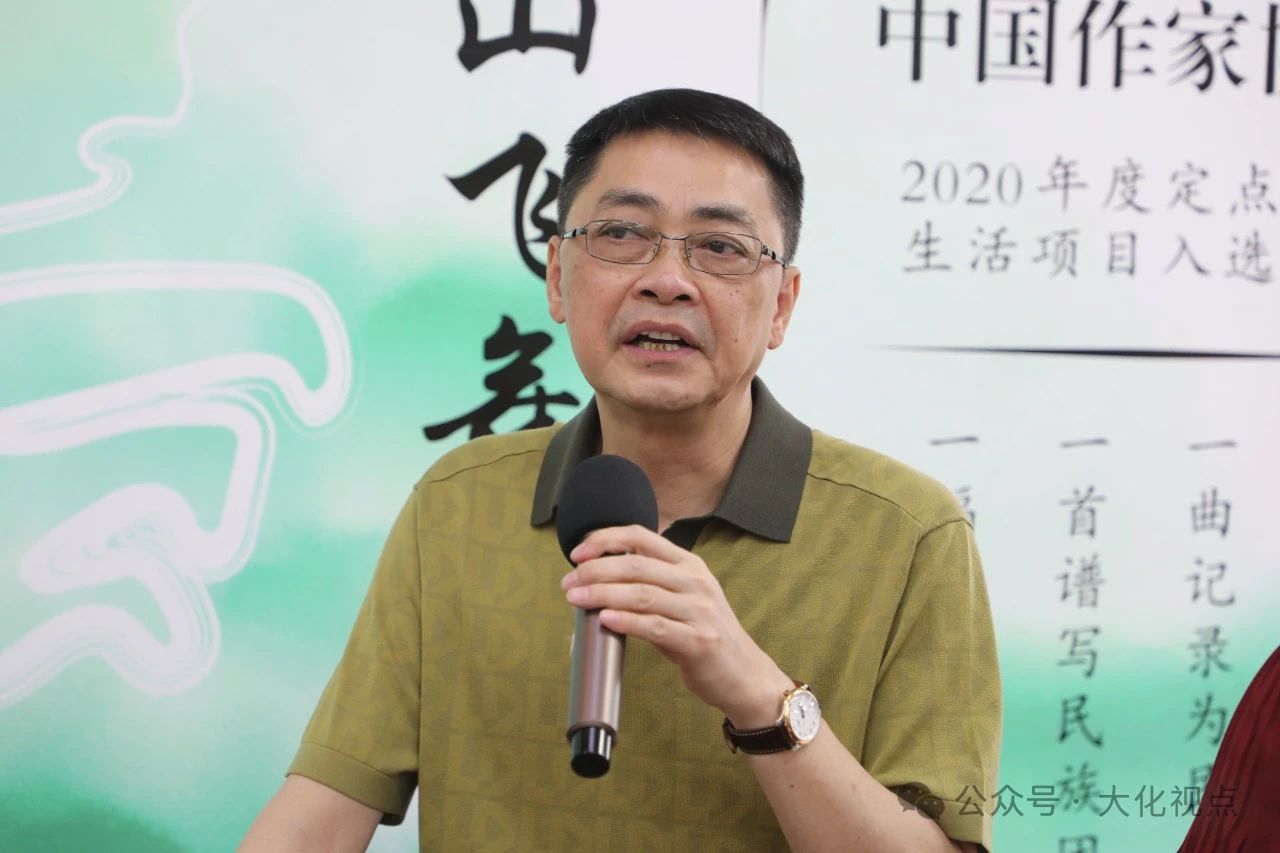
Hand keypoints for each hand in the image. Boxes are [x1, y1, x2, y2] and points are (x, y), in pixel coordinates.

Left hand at [561, 524, 791, 726]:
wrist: (744, 674)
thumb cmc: (703, 635)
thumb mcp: (683, 599)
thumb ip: (650, 584)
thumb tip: (597, 578)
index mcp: (689, 565)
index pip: (642, 537)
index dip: (606, 539)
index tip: (577, 553)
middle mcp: (695, 582)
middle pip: (636, 565)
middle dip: (595, 571)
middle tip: (569, 583)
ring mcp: (699, 611)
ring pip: (642, 594)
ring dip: (602, 595)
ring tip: (576, 599)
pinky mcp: (698, 641)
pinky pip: (655, 627)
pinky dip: (627, 621)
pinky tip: (605, 620)